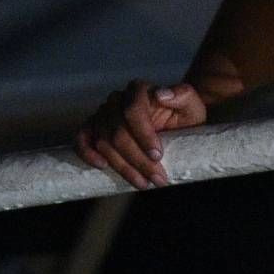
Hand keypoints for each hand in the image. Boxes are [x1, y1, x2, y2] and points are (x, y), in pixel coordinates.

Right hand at [75, 79, 206, 189]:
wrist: (173, 122)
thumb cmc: (183, 114)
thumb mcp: (192, 104)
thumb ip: (183, 94)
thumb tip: (161, 94)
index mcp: (139, 89)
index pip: (133, 110)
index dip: (143, 135)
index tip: (158, 156)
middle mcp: (117, 99)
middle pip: (118, 132)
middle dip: (138, 160)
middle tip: (157, 179)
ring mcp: (102, 114)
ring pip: (104, 142)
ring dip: (122, 166)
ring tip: (143, 183)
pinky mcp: (93, 128)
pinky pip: (82, 139)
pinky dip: (87, 153)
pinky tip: (103, 167)